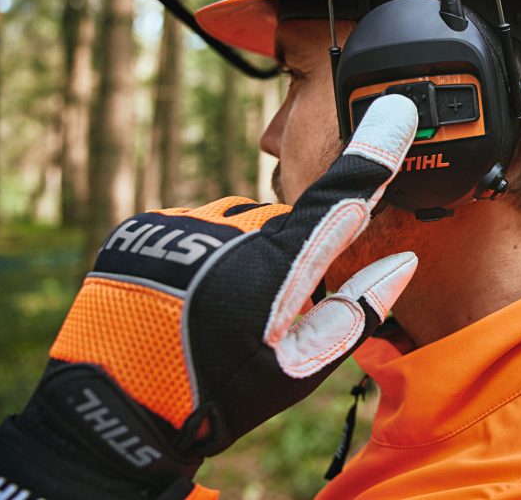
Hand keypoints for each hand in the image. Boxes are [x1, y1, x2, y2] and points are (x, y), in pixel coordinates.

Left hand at [0, 94, 418, 499]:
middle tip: (263, 308)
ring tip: (213, 306)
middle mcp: (232, 230)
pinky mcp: (144, 227)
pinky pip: (191, 228)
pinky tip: (178, 296)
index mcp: (280, 264)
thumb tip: (403, 261)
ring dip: (238, 252)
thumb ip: (360, 308)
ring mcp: (183, 224)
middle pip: (284, 220)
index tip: (393, 106)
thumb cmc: (224, 391)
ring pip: (235, 222)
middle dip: (287, 253)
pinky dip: (195, 254)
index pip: (341, 194)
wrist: (117, 413)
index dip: (373, 151)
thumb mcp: (303, 365)